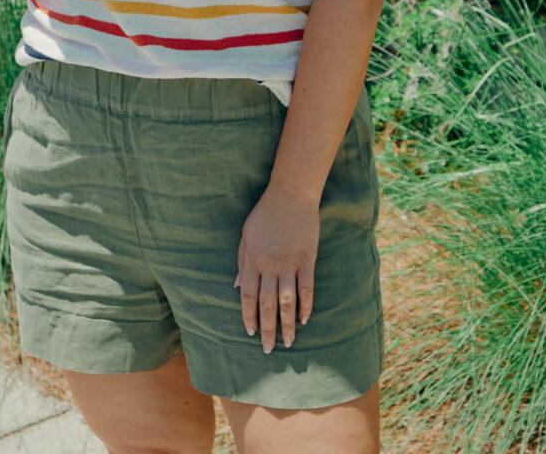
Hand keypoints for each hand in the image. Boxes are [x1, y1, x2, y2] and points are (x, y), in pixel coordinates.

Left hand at [235, 180, 318, 352]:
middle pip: (267, 304)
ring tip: (289, 343)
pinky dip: (306, 306)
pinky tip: (305, 320)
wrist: (290, 195)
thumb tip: (238, 287)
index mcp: (252, 260)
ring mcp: (290, 263)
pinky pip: (307, 288)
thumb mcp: (246, 235)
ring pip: (287, 301)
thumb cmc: (264, 214)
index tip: (250, 333)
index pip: (249, 296)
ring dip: (288, 324)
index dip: (248, 317)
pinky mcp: (307, 259)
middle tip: (268, 350)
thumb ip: (242, 262)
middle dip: (267, 329)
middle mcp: (270, 265)